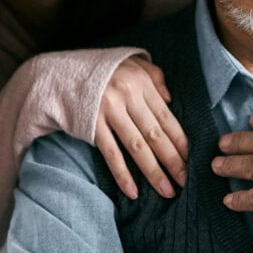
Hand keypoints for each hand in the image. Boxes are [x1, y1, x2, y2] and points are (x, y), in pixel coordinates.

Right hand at [94, 56, 188, 198]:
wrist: (61, 72)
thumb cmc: (102, 69)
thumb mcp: (132, 61)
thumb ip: (155, 76)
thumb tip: (170, 99)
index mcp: (140, 82)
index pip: (166, 116)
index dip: (180, 140)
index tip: (192, 159)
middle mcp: (127, 96)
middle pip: (155, 134)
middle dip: (173, 161)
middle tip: (186, 182)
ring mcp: (108, 111)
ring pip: (137, 147)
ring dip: (153, 172)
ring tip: (167, 190)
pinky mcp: (91, 124)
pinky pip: (110, 153)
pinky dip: (122, 174)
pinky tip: (132, 191)